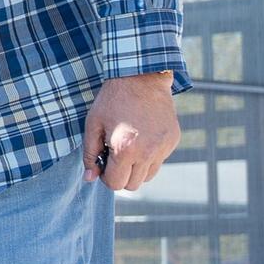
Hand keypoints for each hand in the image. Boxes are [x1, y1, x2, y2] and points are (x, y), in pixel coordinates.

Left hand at [84, 71, 178, 189]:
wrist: (141, 78)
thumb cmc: (112, 100)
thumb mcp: (93, 125)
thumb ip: (90, 155)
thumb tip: (90, 178)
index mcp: (125, 150)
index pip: (116, 184)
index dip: (106, 177)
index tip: (104, 163)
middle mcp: (148, 152)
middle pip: (133, 185)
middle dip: (121, 175)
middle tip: (115, 156)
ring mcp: (163, 147)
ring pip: (148, 176)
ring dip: (136, 169)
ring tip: (129, 147)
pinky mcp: (173, 141)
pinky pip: (160, 161)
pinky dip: (150, 156)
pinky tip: (142, 137)